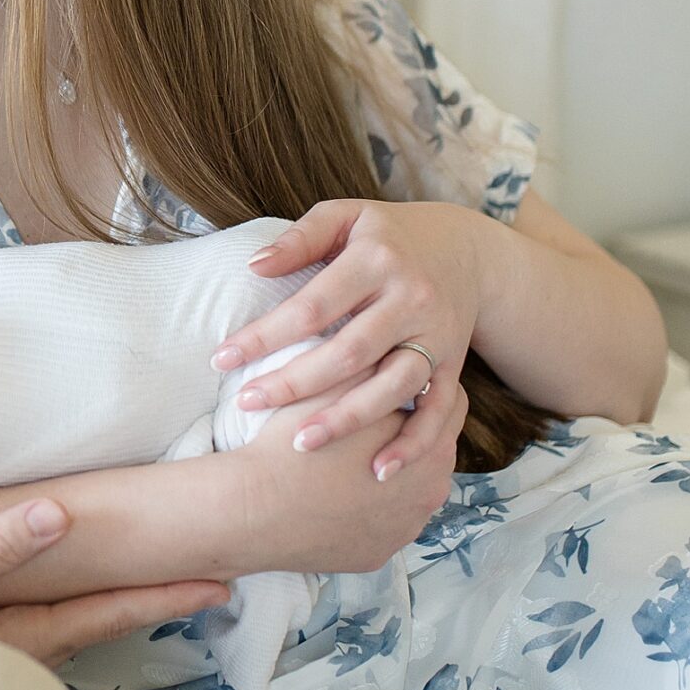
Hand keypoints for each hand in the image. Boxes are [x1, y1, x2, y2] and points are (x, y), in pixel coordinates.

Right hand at [0, 497, 230, 673]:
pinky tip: (65, 593)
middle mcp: (21, 652)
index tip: (218, 582)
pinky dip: (73, 605)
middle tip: (206, 578)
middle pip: (102, 619)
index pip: (111, 610)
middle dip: (152, 598)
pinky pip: (43, 624)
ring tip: (150, 582)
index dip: (165, 595)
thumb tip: (59, 513)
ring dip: (113, 602)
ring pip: (74, 624)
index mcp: (24, 636)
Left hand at [213, 199, 489, 477]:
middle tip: (246, 404)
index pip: (312, 306)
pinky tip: (378, 472)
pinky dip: (413, 444)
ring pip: (392, 387)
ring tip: (300, 444)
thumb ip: (299, 238)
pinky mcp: (455, 366)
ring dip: (347, 420)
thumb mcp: (345, 217)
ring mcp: (437, 336)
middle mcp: (411, 299)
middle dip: (294, 383)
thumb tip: (253, 265)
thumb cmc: (386, 235)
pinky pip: (439, 412)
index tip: (221, 359)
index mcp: (376, 260)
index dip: (264, 335)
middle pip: (348, 353)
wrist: (467, 252)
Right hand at [240, 380, 466, 573]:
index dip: (423, 384)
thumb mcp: (340, 386)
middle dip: (406, 431)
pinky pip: (380, 525)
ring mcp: (405, 530)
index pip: (452, 404)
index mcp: (433, 447)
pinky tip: (336, 494)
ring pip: (407, 491)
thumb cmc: (297, 441)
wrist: (255, 509)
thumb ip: (379, 362)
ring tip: (349, 456)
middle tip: (370, 414)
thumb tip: (396, 343)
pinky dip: (365, 509)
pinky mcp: (377, 555)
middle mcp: (431, 494)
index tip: (399, 376)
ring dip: (388, 473)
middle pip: (431, 450)